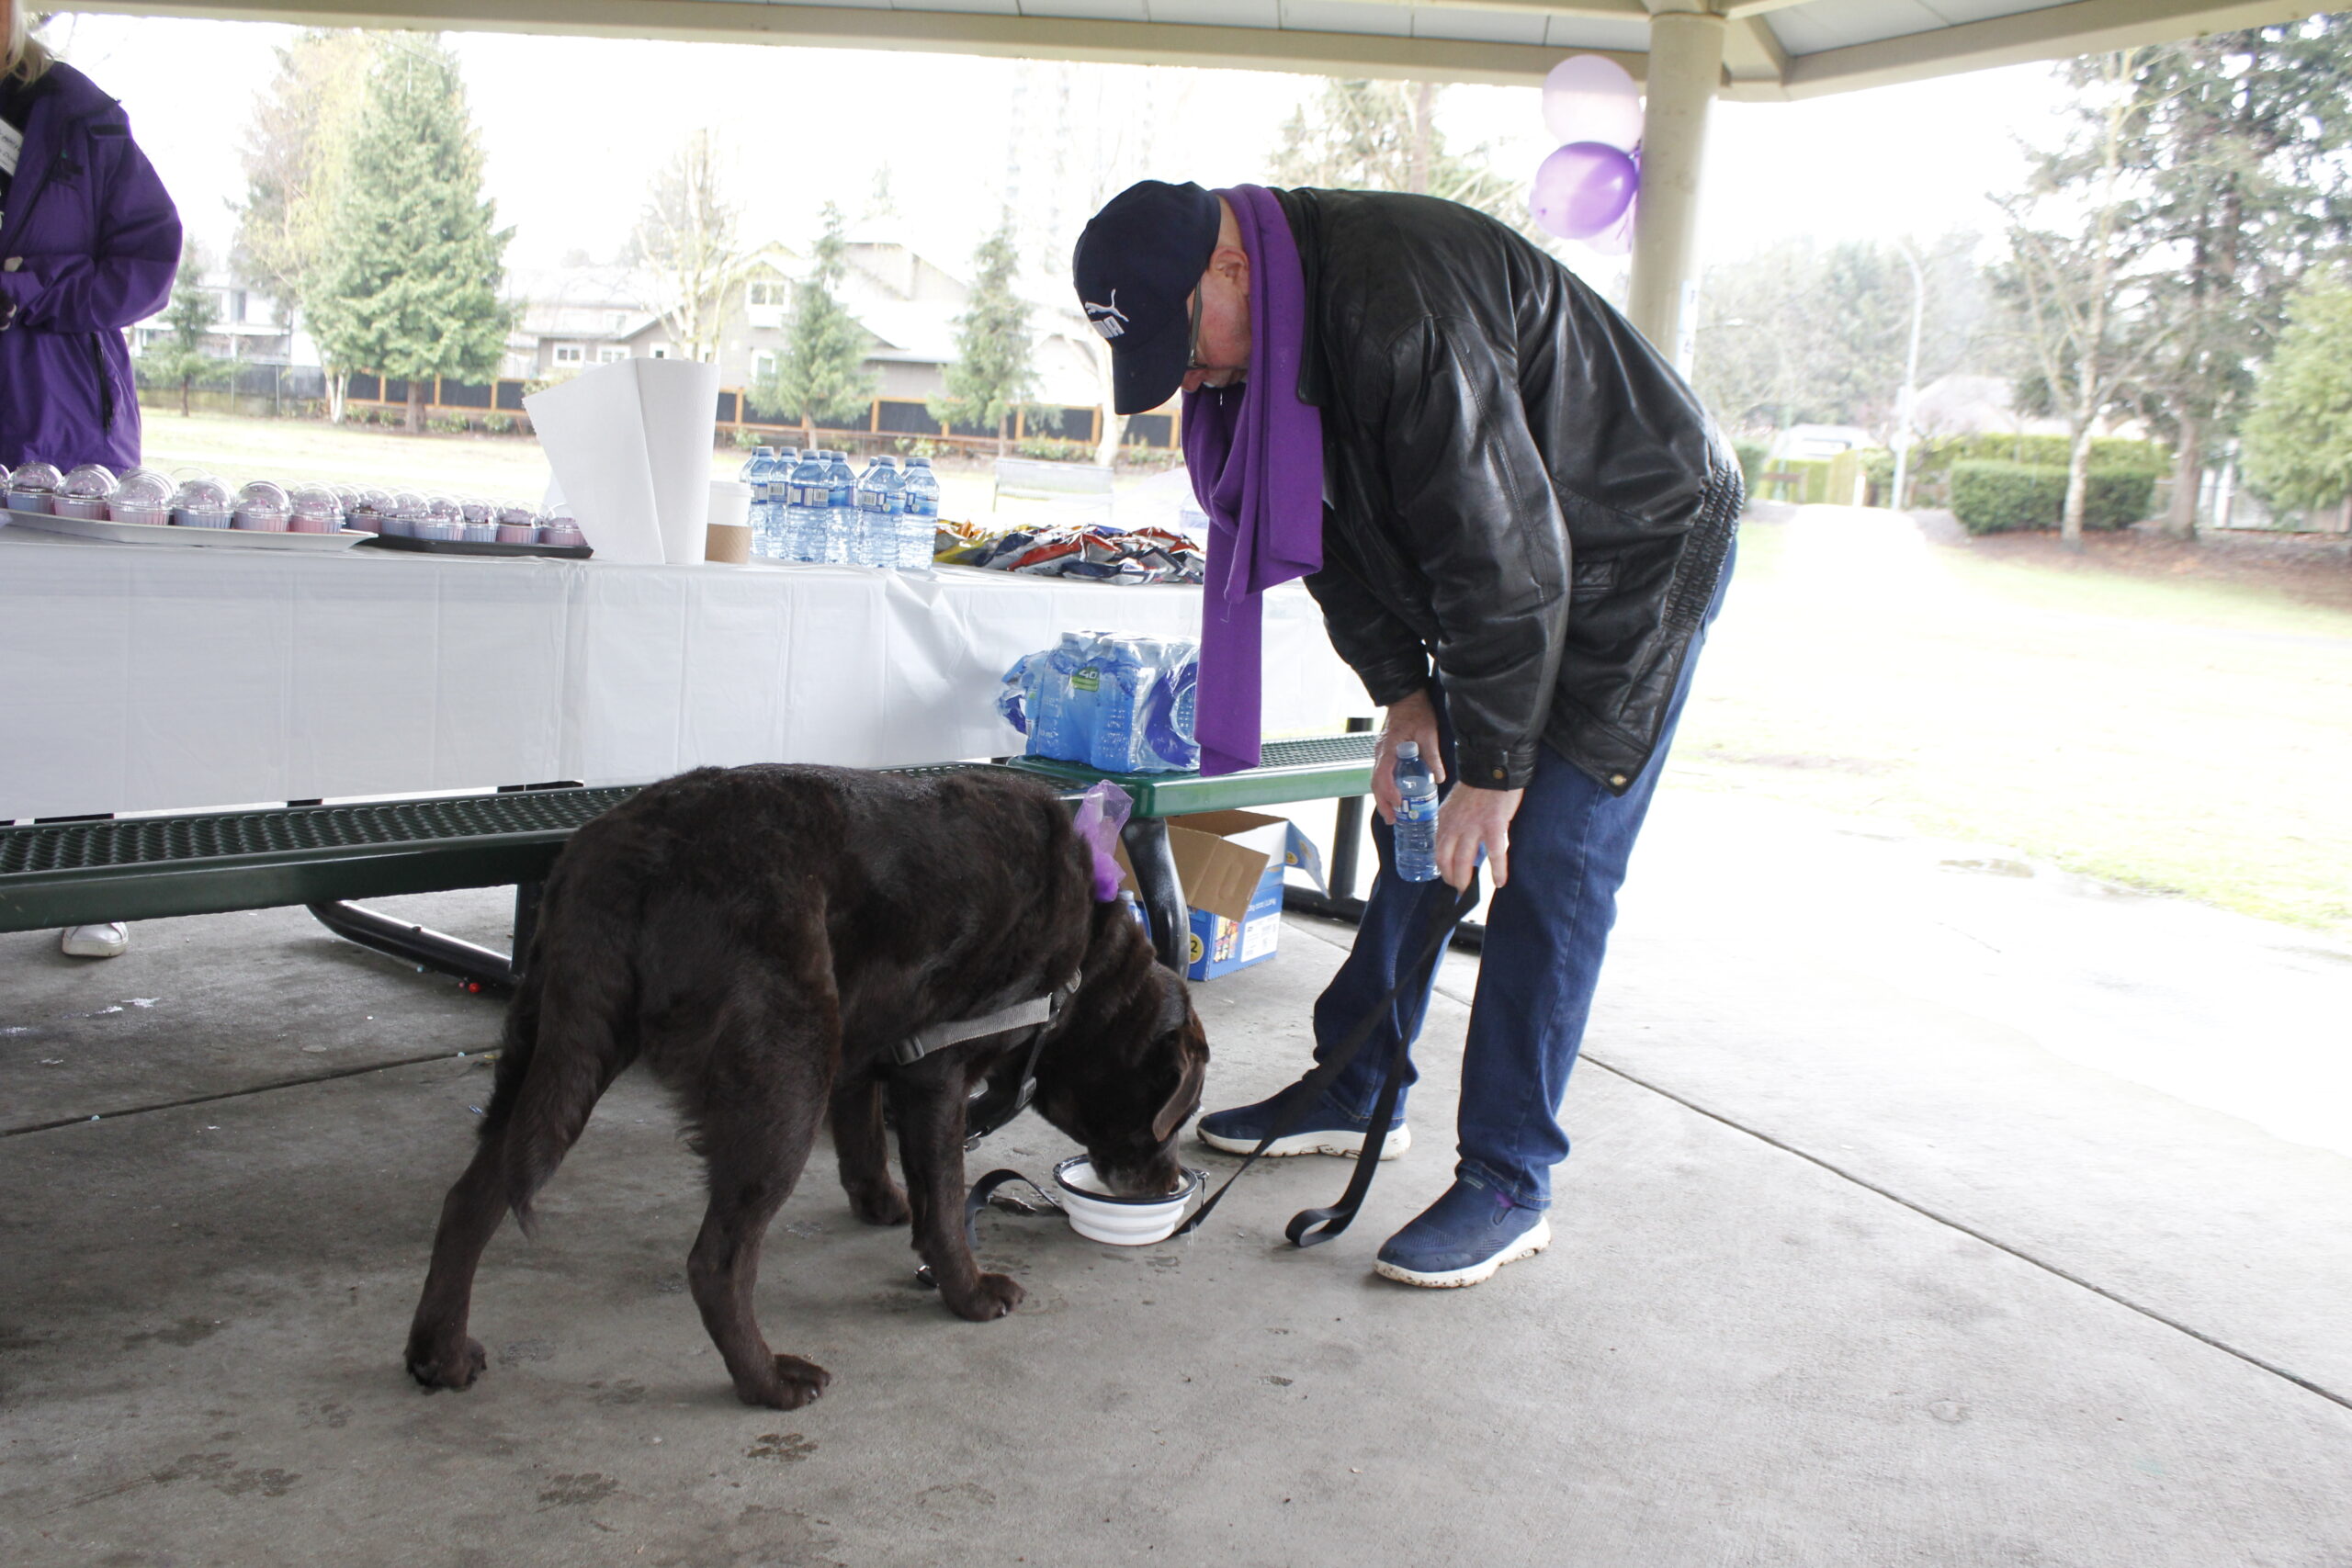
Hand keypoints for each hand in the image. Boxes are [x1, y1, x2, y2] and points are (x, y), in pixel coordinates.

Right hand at [1371, 689, 1444, 826]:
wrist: (1406, 696)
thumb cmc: (1417, 712)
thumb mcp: (1429, 733)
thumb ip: (1432, 755)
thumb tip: (1440, 779)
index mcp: (1389, 748)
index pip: (1383, 775)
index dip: (1389, 792)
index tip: (1399, 804)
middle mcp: (1380, 752)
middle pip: (1376, 783)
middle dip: (1383, 803)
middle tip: (1392, 820)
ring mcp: (1381, 753)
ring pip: (1377, 780)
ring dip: (1383, 798)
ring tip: (1392, 815)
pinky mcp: (1385, 752)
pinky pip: (1382, 774)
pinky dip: (1386, 788)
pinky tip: (1395, 797)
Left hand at [1436, 783, 1520, 889]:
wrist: (1492, 769)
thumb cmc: (1476, 789)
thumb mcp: (1455, 806)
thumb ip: (1453, 825)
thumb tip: (1457, 845)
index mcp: (1445, 822)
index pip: (1438, 852)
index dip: (1443, 869)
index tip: (1450, 877)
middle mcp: (1455, 826)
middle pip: (1447, 861)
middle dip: (1451, 879)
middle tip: (1460, 888)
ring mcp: (1473, 827)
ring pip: (1465, 861)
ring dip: (1466, 880)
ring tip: (1470, 891)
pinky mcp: (1494, 826)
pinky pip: (1495, 854)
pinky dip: (1497, 871)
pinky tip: (1500, 882)